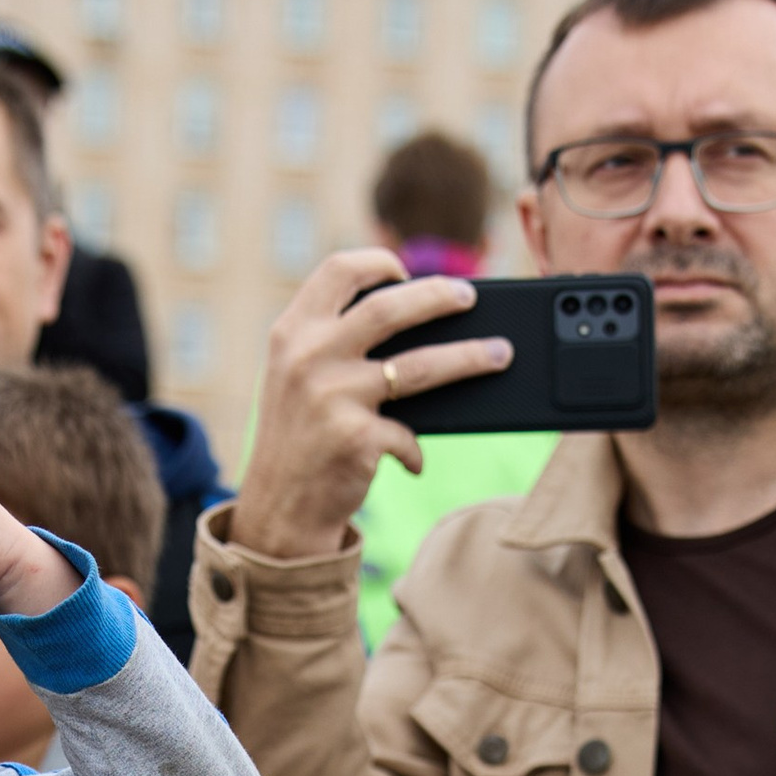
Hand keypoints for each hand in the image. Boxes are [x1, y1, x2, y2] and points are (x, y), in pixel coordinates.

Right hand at [228, 252, 514, 561]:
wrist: (276, 512)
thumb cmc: (296, 440)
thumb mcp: (295, 380)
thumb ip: (333, 343)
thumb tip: (415, 322)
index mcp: (291, 332)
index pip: (338, 270)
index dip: (377, 263)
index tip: (405, 271)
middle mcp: (308, 357)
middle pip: (390, 307)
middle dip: (439, 296)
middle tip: (470, 298)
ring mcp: (331, 396)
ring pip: (420, 366)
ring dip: (469, 358)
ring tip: (500, 354)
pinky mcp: (355, 438)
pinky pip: (408, 434)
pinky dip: (415, 449)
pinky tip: (413, 459)